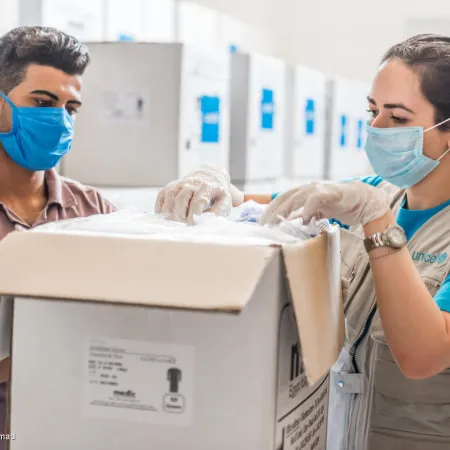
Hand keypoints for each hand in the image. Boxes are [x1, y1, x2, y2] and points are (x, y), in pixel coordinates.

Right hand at [155, 166, 243, 223]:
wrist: (210, 175)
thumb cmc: (217, 193)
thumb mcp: (225, 200)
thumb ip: (220, 210)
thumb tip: (210, 220)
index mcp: (207, 187)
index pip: (198, 201)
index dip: (194, 215)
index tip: (192, 225)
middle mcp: (192, 183)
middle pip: (181, 198)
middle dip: (180, 214)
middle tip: (181, 226)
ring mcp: (180, 183)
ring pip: (170, 195)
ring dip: (169, 211)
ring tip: (172, 223)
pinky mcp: (171, 185)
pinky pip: (162, 194)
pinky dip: (161, 206)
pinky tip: (163, 216)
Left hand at [259, 180, 389, 226]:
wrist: (364, 201)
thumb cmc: (339, 207)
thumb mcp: (316, 213)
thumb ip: (303, 217)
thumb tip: (289, 226)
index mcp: (302, 193)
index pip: (280, 200)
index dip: (269, 210)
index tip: (260, 224)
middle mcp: (307, 188)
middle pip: (283, 198)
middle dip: (272, 212)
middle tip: (264, 226)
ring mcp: (318, 188)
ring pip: (295, 198)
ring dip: (285, 211)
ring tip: (277, 223)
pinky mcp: (330, 192)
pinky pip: (314, 199)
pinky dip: (308, 209)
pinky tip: (305, 220)